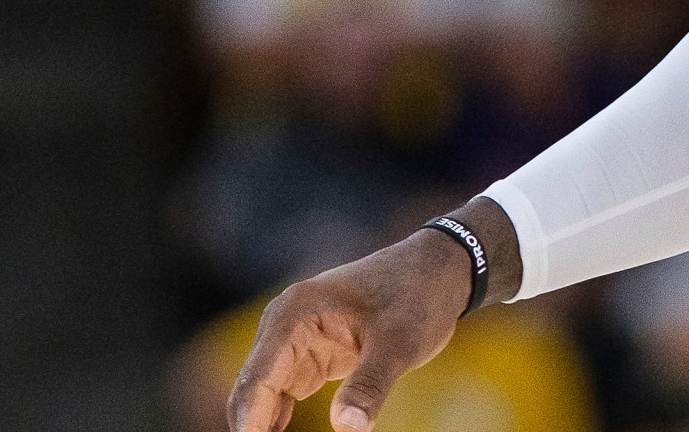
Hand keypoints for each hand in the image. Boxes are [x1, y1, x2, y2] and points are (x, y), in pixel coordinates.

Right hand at [226, 231, 466, 431]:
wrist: (440, 271)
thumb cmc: (419, 295)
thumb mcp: (400, 342)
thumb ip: (370, 385)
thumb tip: (347, 427)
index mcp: (294, 313)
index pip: (257, 377)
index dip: (248, 421)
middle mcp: (284, 325)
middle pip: (252, 389)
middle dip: (250, 426)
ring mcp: (295, 340)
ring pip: (263, 396)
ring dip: (262, 426)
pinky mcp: (311, 356)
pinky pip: (282, 395)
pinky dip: (277, 420)